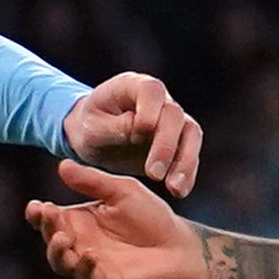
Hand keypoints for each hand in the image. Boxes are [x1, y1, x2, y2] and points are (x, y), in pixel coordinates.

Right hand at [25, 160, 205, 278]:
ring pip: (60, 262)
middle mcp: (78, 243)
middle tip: (49, 215)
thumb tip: (62, 165)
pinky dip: (82, 267)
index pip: (48, 218)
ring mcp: (88, 264)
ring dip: (56, 251)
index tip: (37, 205)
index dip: (38, 213)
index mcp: (78, 220)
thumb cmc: (151, 216)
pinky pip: (85, 277)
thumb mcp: (122, 191)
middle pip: (50, 238)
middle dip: (45, 228)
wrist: (179, 244)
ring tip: (63, 237)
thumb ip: (93, 181)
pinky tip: (88, 254)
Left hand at [60, 72, 201, 198]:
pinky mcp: (178, 140)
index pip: (152, 90)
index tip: (137, 136)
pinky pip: (189, 154)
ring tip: (175, 189)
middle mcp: (159, 99)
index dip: (149, 112)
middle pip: (174, 115)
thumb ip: (114, 127)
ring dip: (185, 162)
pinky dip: (187, 173)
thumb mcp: (91, 127)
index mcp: (133, 86)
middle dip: (165, 145)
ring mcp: (172, 119)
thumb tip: (139, 130)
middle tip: (153, 174)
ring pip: (190, 134)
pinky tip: (179, 192)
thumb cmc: (88, 126)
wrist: (93, 137)